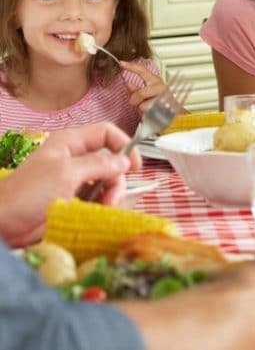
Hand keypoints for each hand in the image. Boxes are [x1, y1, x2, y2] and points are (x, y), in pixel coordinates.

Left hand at [0, 122, 140, 247]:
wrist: (3, 225)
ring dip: (110, 196)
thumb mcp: (66, 173)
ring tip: (103, 210)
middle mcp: (75, 158)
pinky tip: (97, 215)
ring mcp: (74, 180)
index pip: (107, 133)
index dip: (124, 145)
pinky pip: (97, 198)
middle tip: (112, 198)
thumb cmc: (29, 194)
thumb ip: (99, 165)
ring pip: (107, 182)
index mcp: (71, 143)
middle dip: (116, 180)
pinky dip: (101, 206)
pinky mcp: (73, 200)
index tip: (135, 166)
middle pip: (111, 161)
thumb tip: (125, 162)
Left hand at [120, 61, 177, 114]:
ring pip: (143, 106)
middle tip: (138, 103)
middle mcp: (161, 87)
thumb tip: (128, 84)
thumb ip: (136, 89)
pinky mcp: (164, 109)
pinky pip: (149, 114)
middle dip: (135, 100)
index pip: (142, 71)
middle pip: (140, 93)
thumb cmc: (160, 103)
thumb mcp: (147, 94)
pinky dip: (148, 115)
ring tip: (148, 109)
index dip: (131, 67)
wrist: (174, 113)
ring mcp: (164, 98)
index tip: (121, 63)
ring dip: (142, 109)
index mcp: (156, 81)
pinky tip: (152, 113)